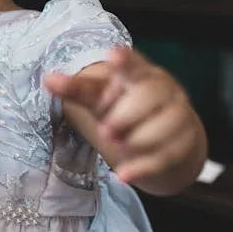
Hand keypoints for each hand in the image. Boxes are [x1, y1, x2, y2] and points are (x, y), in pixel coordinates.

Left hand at [44, 47, 206, 194]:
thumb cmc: (124, 105)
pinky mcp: (184, 143)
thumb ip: (76, 89)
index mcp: (138, 73)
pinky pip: (168, 155)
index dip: (124, 59)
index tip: (112, 55)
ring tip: (116, 148)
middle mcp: (163, 90)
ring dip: (139, 140)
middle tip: (105, 131)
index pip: (132, 63)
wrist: (166, 132)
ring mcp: (178, 115)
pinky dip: (144, 167)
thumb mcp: (99, 96)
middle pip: (151, 95)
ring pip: (166, 126)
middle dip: (127, 114)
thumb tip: (47, 78)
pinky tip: (123, 176)